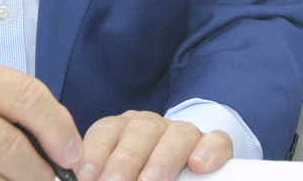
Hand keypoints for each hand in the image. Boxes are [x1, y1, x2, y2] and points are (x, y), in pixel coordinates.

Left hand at [79, 111, 231, 180]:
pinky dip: (208, 151)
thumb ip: (106, 174)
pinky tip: (198, 166)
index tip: (87, 176)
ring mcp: (183, 133)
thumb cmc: (137, 173)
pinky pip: (215, 140)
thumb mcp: (122, 172)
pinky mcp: (213, 143)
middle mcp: (151, 127)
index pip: (106, 132)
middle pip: (139, 132)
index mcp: (123, 130)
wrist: (185, 165)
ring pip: (177, 134)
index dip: (95, 153)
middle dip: (125, 161)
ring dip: (162, 160)